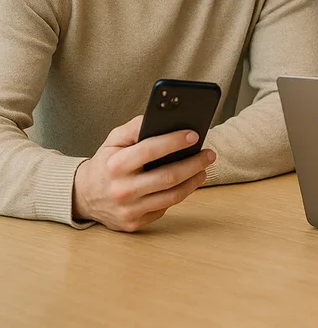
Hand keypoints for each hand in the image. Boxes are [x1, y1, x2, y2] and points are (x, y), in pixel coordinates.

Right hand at [72, 115, 215, 231]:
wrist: (83, 196)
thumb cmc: (106, 163)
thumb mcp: (113, 141)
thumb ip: (135, 127)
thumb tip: (161, 118)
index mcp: (114, 166)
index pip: (149, 150)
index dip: (174, 142)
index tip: (194, 135)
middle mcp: (120, 190)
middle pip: (167, 177)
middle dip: (194, 163)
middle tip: (210, 154)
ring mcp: (128, 210)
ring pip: (172, 196)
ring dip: (194, 180)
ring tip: (204, 168)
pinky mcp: (134, 223)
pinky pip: (165, 207)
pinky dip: (180, 193)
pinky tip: (188, 182)